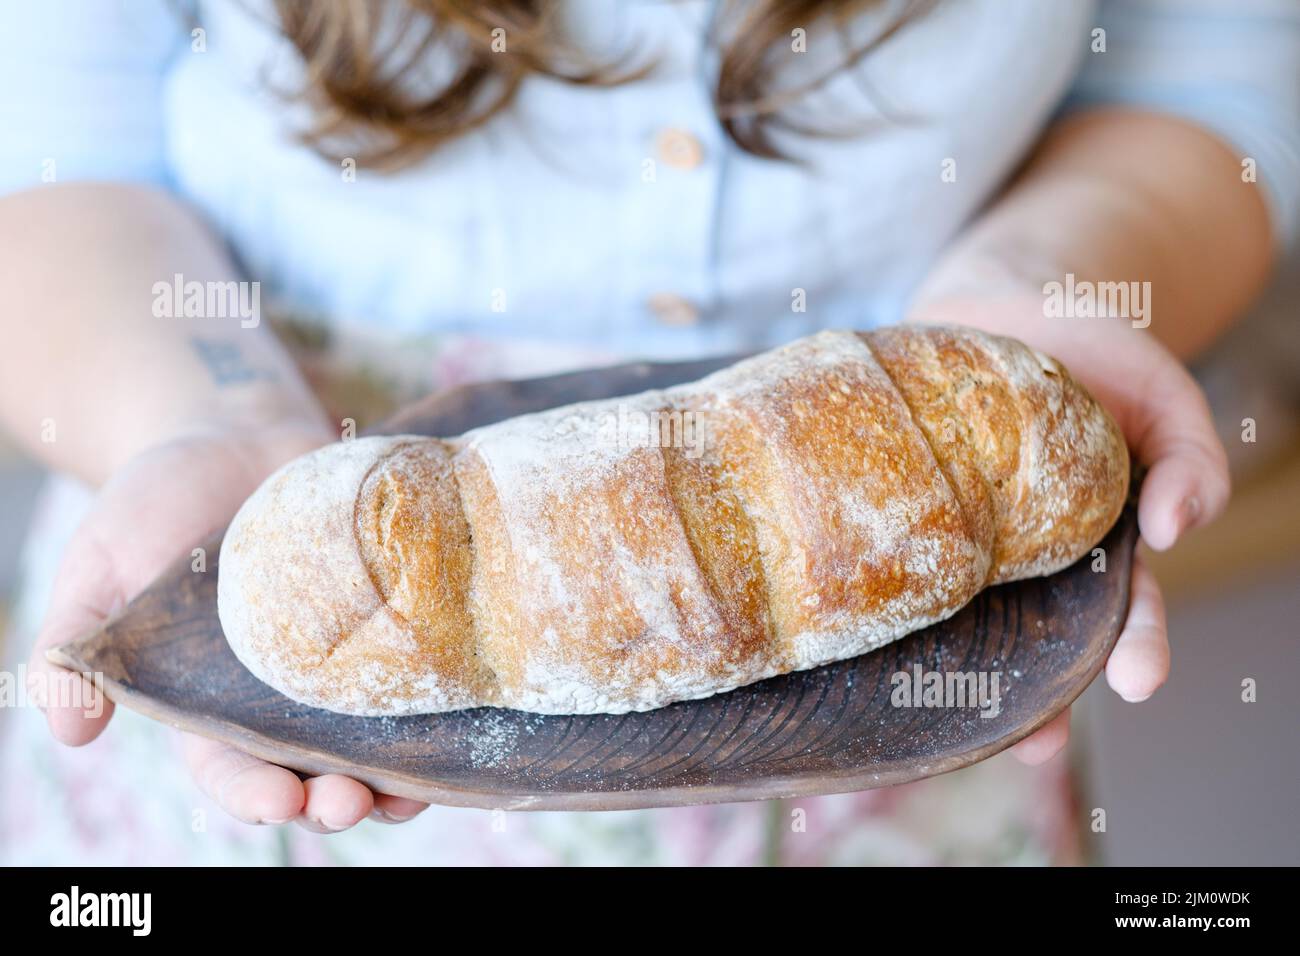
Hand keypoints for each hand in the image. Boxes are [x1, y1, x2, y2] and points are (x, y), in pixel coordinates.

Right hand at [31, 418, 430, 830]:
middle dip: (338, 799)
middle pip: (314, 770)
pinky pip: (419, 668)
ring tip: (416, 788)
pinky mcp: (388, 614)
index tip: (282, 802)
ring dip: (400, 772)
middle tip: (355, 801)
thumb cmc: (153, 503)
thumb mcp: (100, 566)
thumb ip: (81, 645)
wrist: (231, 433)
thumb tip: (69, 730)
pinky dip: (440, 698)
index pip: (231, 770)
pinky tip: (465, 712)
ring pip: (375, 738)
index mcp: (208, 700)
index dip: (255, 795)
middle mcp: (282, 694)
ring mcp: (341, 658)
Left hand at [908, 295, 1229, 764]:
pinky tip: (864, 632)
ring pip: (957, 619)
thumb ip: (1192, 461)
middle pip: (1034, 639)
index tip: (1140, 683)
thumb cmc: (1097, 355)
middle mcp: (1026, 559)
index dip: (1135, 649)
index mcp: (1097, 545)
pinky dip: (880, 597)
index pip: (1126, 611)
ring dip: (950, 671)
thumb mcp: (1166, 396)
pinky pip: (895, 562)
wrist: (1005, 303)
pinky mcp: (907, 512)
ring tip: (940, 714)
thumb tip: (1178, 529)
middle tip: (1035, 738)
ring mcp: (962, 540)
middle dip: (1039, 695)